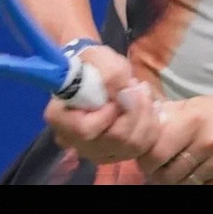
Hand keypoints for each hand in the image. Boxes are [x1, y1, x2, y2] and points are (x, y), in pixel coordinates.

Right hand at [43, 45, 161, 164]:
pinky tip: (152, 107)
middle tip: (137, 86)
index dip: (108, 112)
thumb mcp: (100, 59)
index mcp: (60, 118)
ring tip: (144, 92)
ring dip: (146, 115)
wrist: (98, 73)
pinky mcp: (115, 153)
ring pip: (132, 145)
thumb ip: (112, 76)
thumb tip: (126, 95)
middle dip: (135, 109)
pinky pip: (142, 148)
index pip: (85, 130)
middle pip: (114, 140)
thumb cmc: (94, 64)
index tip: (118, 91)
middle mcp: (75, 142)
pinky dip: (152, 125)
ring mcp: (96, 151)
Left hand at [137, 94, 212, 184]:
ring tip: (175, 170)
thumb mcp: (196, 105)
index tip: (146, 157)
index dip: (145, 158)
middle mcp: (207, 142)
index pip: (155, 151)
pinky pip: (201, 188)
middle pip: (166, 173)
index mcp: (193, 120)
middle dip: (157, 173)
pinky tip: (196, 172)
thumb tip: (140, 124)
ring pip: (182, 184)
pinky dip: (194, 183)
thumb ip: (169, 115)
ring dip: (174, 180)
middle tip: (157, 168)